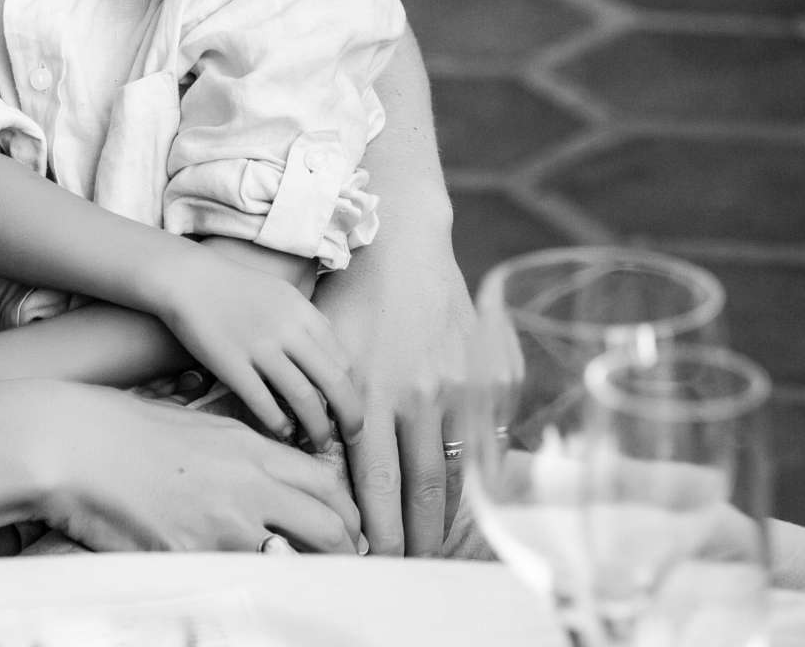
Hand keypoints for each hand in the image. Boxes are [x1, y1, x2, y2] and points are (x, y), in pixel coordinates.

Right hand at [31, 382, 363, 554]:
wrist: (71, 443)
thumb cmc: (121, 428)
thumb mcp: (195, 426)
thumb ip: (240, 451)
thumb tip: (268, 475)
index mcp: (248, 448)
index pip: (327, 483)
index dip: (346, 512)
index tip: (346, 528)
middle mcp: (247, 485)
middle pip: (329, 526)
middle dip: (344, 549)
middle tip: (342, 561)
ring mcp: (222, 524)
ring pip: (295, 560)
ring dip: (301, 570)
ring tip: (298, 577)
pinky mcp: (191, 555)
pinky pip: (239, 578)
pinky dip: (248, 582)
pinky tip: (242, 582)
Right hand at [142, 243, 361, 453]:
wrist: (186, 277)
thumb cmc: (233, 286)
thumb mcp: (281, 293)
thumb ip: (307, 322)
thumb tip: (330, 354)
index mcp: (303, 312)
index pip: (344, 362)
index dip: (352, 393)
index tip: (348, 411)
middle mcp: (288, 330)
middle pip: (334, 383)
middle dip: (349, 417)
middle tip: (351, 437)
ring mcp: (259, 347)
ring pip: (303, 398)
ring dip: (317, 428)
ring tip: (318, 444)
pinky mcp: (230, 362)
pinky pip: (263, 402)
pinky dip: (278, 423)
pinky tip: (283, 432)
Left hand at [314, 239, 474, 555]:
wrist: (402, 240)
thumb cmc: (347, 293)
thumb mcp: (319, 349)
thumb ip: (318, 405)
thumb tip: (312, 467)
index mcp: (370, 391)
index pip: (376, 482)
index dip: (376, 527)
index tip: (370, 558)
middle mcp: (419, 394)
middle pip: (422, 488)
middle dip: (415, 537)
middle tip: (408, 566)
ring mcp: (462, 385)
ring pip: (459, 469)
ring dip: (447, 514)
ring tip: (434, 543)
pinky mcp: (491, 375)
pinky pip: (489, 438)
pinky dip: (478, 472)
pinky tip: (466, 493)